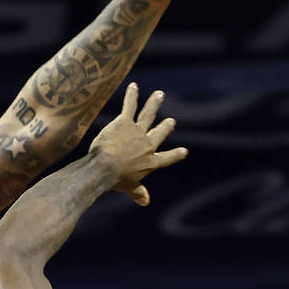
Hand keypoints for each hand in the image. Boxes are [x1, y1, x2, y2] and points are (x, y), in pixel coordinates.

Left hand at [89, 83, 187, 207]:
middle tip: (171, 121)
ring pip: (148, 115)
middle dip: (165, 127)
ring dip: (154, 104)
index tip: (184, 151)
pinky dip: (132, 95)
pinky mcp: (125, 122)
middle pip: (159, 133)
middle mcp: (147, 145)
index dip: (175, 155)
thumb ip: (138, 193)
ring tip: (159, 95)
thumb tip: (145, 202)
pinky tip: (133, 85)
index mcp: (150, 162)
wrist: (105, 168)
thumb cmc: (115, 180)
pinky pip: (130, 106)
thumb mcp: (129, 187)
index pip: (166, 158)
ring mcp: (137, 132)